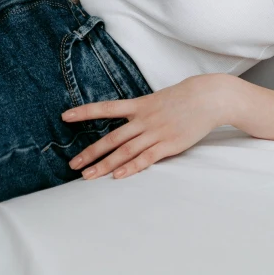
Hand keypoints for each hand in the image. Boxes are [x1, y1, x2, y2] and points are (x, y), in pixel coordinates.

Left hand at [61, 73, 230, 179]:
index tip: (65, 116)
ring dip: (105, 165)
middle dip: (91, 152)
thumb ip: (142, 110)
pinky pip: (146, 158)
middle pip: (112, 138)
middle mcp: (144, 119)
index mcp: (139, 105)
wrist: (208, 97)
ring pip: (125, 151)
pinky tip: (118, 176)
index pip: (106, 108)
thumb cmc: (184, 97)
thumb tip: (128, 119)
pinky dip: (131, 168)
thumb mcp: (158, 98)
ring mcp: (155, 132)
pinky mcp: (169, 144)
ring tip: (88, 177)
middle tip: (72, 165)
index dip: (85, 112)